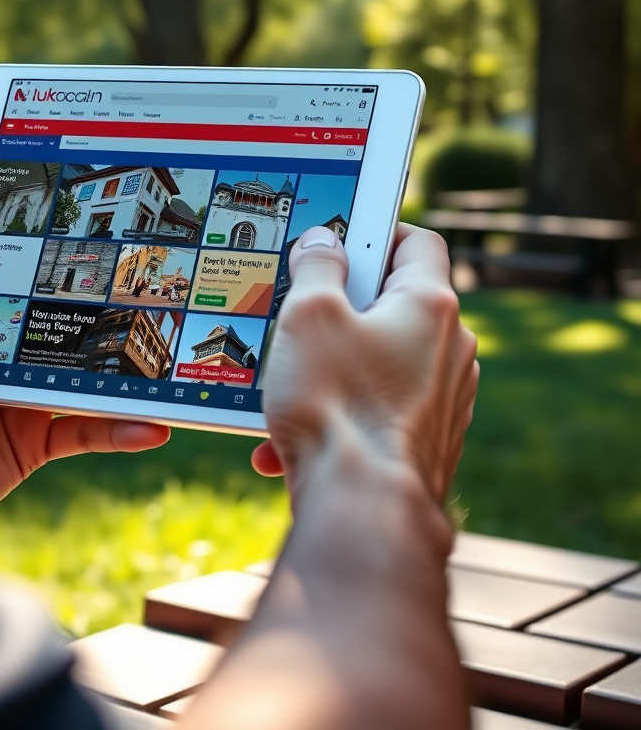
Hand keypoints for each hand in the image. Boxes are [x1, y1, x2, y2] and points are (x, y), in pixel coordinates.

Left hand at [0, 177, 169, 528]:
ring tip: (162, 340)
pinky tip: (155, 424)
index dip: (34, 243)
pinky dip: (120, 430)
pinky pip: (84, 431)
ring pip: (79, 369)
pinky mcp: (29, 443)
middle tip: (141, 266)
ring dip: (121, 361)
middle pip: (50, 316)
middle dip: (91, 296)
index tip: (77, 212)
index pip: (4, 271)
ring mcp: (14, 397)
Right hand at [252, 224, 477, 506]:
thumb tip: (322, 243)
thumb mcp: (309, 316)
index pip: (416, 241)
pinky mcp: (426, 442)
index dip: (377, 230)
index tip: (340, 238)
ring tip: (288, 384)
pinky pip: (377, 410)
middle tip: (299, 312)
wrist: (363, 508)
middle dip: (342, 307)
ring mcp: (443, 399)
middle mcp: (449, 350)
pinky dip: (340, 413)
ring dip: (334, 365)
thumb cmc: (338, 405)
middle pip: (395, 303)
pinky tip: (289, 439)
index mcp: (429, 306)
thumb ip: (317, 267)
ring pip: (381, 361)